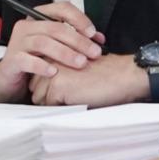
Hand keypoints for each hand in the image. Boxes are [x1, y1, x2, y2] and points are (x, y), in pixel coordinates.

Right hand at [0, 1, 105, 103]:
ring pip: (44, 42)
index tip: (93, 33)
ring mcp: (18, 42)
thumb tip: (98, 39)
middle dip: (78, 40)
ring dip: (66, 53)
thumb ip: (74, 39)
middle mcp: (27, 26)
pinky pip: (27, 60)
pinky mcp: (12, 60)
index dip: (80, 19)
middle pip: (56, 27)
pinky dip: (43, 66)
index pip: (61, 8)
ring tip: (80, 62)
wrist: (9, 78)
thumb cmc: (35, 59)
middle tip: (93, 52)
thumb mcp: (55, 46)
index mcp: (39, 17)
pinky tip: (55, 72)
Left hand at [28, 52, 149, 106]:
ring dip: (55, 102)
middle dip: (49, 95)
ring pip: (40, 98)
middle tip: (72, 93)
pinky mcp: (58, 85)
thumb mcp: (79, 67)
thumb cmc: (106, 74)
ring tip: (76, 94)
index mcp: (58, 52)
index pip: (38, 77)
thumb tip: (45, 91)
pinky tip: (78, 98)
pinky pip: (49, 105)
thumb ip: (60, 72)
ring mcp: (53, 71)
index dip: (51, 88)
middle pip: (36, 88)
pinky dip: (62, 107)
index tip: (67, 88)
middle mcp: (52, 58)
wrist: (123, 76)